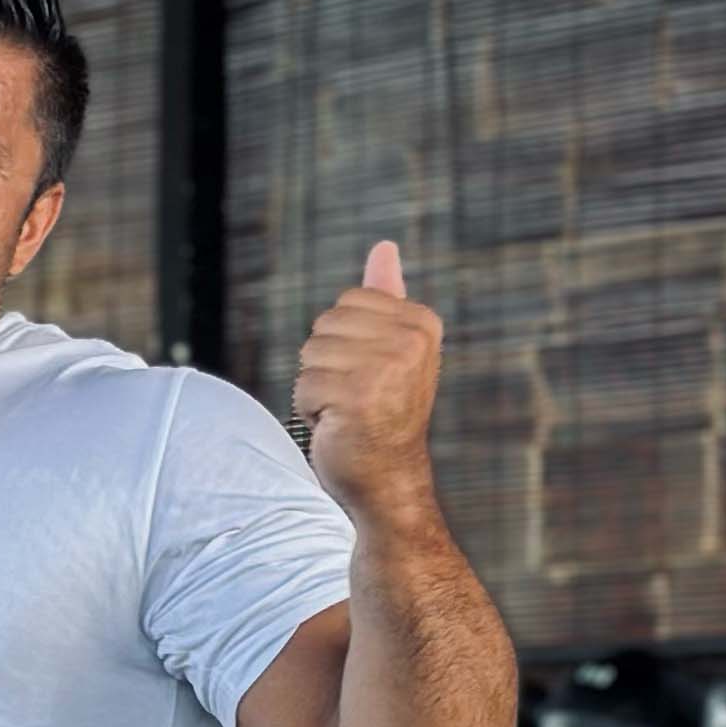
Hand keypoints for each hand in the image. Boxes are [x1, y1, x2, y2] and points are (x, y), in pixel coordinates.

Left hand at [292, 241, 443, 521]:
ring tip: (347, 412)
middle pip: (326, 324)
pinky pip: (303, 386)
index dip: (346, 340)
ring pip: (311, 354)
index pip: (349, 301)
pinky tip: (338, 427)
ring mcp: (386, 369)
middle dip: (327, 364)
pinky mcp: (357, 398)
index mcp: (422, 323)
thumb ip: (386, 297)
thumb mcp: (389, 349)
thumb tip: (384, 246)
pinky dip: (310, 411)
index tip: (373, 375)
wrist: (389, 479)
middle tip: (358, 398)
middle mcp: (410, 342)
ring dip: (317, 388)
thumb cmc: (384, 413)